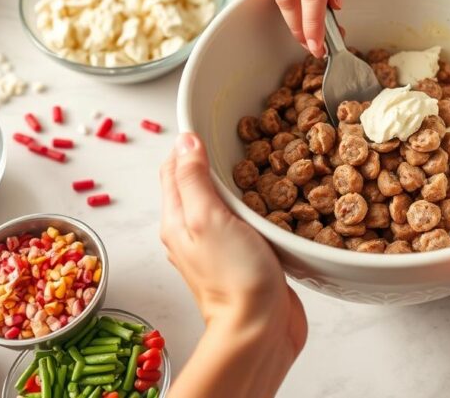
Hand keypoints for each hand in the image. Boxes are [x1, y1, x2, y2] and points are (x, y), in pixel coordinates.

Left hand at [160, 133, 305, 396]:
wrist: (259, 330)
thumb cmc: (232, 277)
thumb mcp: (206, 218)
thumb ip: (193, 179)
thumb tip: (185, 140)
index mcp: (177, 220)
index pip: (173, 168)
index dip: (188, 143)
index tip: (213, 121)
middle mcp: (194, 232)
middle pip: (198, 183)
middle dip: (216, 158)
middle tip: (244, 136)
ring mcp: (221, 246)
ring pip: (225, 203)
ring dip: (241, 182)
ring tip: (264, 160)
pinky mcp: (248, 258)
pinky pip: (248, 223)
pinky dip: (258, 206)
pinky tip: (276, 200)